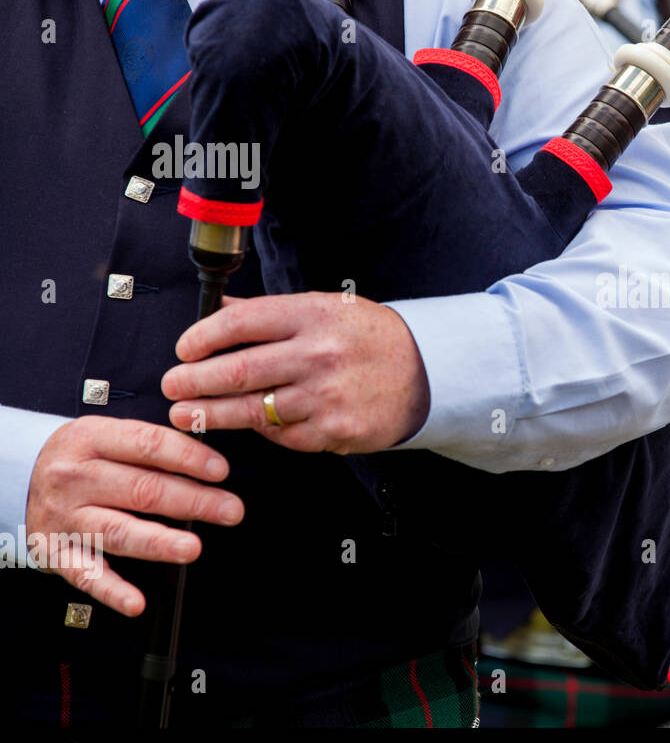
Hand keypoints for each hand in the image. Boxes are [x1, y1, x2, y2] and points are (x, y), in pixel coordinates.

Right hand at [25, 416, 242, 616]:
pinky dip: (112, 591)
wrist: (16, 475)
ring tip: (191, 548)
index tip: (221, 471)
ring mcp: (66, 518)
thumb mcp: (106, 434)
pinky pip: (86, 575)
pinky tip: (136, 602)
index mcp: (92, 439)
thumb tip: (207, 460)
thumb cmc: (79, 456)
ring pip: (119, 531)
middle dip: (193, 502)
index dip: (190, 458)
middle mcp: (76, 478)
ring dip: (159, 542)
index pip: (148, 446)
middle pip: (143, 490)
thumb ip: (150, 446)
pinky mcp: (56, 552)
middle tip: (230, 510)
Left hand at [162, 293, 430, 453]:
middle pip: (237, 370)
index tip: (183, 349)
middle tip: (171, 385)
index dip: (202, 337)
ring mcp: (325, 396)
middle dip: (194, 380)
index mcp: (312, 315)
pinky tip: (247, 425)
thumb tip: (219, 310)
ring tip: (186, 414)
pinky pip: (281, 435)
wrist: (425, 373)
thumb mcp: (326, 308)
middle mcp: (317, 354)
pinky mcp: (333, 431)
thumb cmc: (368, 338)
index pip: (241, 323)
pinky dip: (260, 431)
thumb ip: (271, 312)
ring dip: (211, 415)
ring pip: (251, 410)